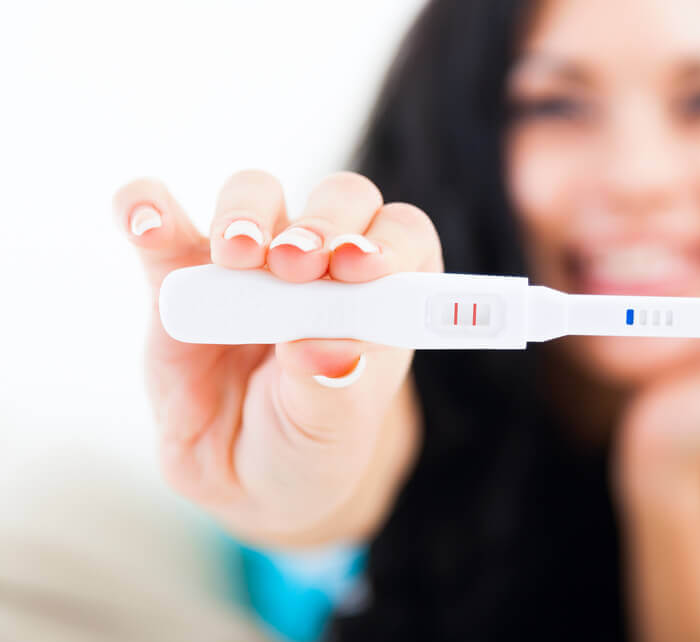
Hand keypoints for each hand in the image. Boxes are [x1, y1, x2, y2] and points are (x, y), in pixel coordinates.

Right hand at [113, 171, 441, 545]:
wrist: (244, 476)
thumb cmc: (310, 443)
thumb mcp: (331, 433)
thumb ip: (333, 390)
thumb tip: (327, 351)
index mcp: (380, 293)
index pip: (403, 235)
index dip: (388, 240)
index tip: (359, 267)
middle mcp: (322, 262)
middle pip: (336, 199)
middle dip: (321, 222)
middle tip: (296, 264)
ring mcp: (251, 263)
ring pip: (255, 195)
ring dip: (247, 212)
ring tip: (236, 256)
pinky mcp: (179, 273)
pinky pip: (161, 224)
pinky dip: (147, 209)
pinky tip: (144, 226)